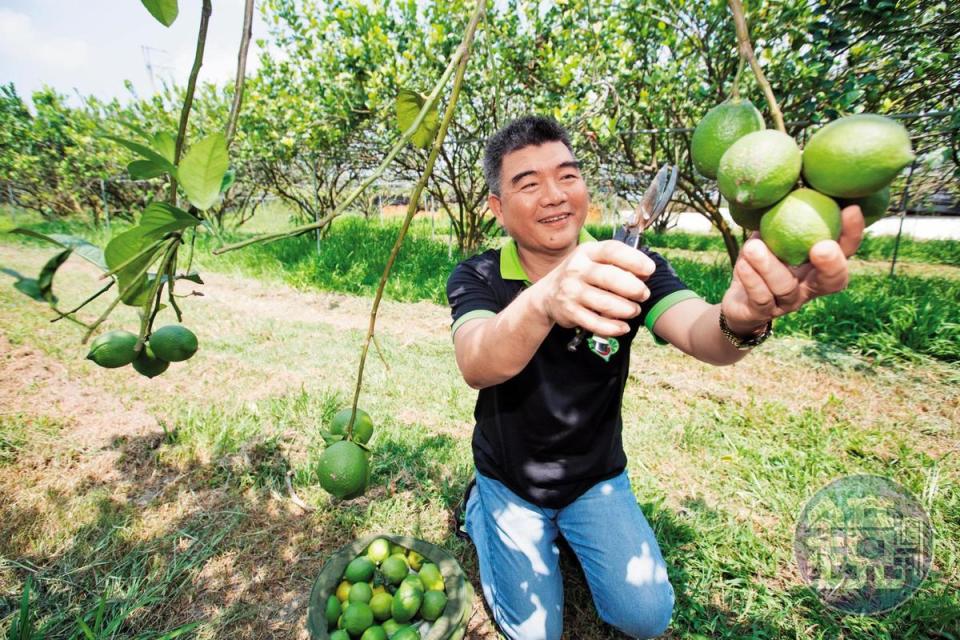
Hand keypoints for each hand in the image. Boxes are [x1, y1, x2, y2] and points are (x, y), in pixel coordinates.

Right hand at [539, 240, 655, 335]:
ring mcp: (571, 291)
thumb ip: (618, 263)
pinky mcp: (569, 312)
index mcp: (587, 252)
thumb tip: (646, 274)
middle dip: (634, 288)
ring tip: (634, 310)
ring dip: (626, 309)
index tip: (649, 270)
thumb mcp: (594, 260)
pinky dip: (613, 328)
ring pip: (605, 303)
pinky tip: (623, 327)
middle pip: (610, 277)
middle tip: (643, 294)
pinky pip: (595, 323)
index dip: (635, 260)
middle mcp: (577, 269)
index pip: (612, 251)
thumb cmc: (581, 275)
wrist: (547, 294)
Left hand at [721, 204, 864, 334]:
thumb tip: (797, 168)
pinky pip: (760, 297)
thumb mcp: (772, 232)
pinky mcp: (762, 312)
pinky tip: (743, 263)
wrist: (738, 302)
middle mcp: (810, 287)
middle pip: (833, 282)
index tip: (850, 208)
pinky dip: (751, 279)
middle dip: (831, 264)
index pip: (846, 251)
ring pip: (786, 288)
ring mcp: (787, 303)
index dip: (852, 233)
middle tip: (821, 247)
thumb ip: (786, 210)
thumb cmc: (762, 258)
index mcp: (819, 266)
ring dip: (769, 266)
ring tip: (753, 247)